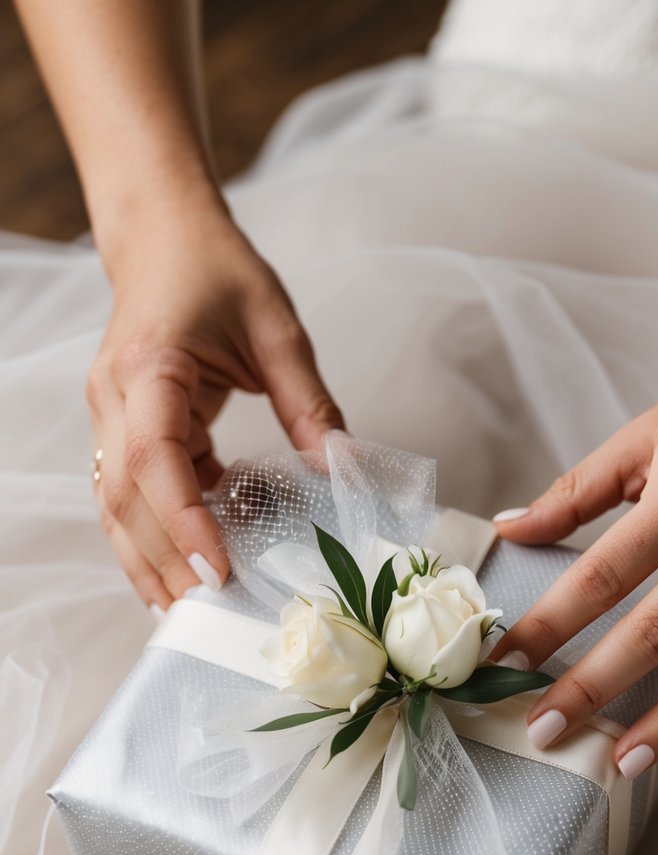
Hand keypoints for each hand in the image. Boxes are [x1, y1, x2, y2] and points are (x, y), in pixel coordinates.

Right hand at [89, 204, 342, 611]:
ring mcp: (111, 416)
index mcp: (150, 366)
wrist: (163, 236)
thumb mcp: (278, 330)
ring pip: (115, 505)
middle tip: (207, 612)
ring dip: (147, 561)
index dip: (184, 520)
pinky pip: (131, 494)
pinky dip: (156, 535)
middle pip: (123, 498)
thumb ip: (309, 403)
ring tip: (186, 611)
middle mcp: (115, 398)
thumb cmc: (218, 270)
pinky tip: (188, 568)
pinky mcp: (125, 429)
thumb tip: (342, 472)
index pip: (155, 458)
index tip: (218, 568)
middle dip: (162, 561)